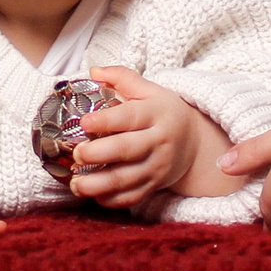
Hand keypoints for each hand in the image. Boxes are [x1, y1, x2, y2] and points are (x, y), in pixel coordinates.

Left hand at [68, 66, 235, 207]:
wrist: (194, 143)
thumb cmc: (164, 113)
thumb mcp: (150, 90)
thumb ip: (122, 77)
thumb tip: (94, 70)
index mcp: (156, 114)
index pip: (130, 117)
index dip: (106, 120)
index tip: (84, 123)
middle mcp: (159, 142)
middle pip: (127, 150)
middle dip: (98, 154)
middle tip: (76, 154)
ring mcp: (157, 167)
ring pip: (127, 179)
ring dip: (98, 184)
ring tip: (76, 183)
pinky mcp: (155, 186)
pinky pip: (132, 198)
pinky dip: (111, 200)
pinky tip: (93, 195)